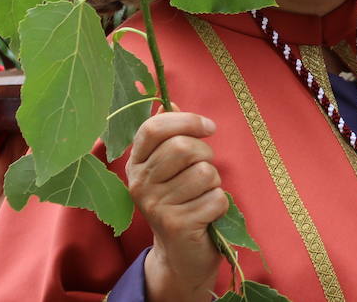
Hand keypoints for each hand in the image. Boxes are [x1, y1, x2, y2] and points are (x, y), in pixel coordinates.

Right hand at [127, 110, 227, 301]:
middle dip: (206, 154)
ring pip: (204, 173)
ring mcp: (156, 206)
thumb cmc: (181, 201)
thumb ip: (170, 134)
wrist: (180, 255)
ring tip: (202, 196)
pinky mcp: (177, 225)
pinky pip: (216, 198)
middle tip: (205, 170)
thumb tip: (170, 101)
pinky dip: (220, 205)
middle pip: (184, 147)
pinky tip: (206, 216)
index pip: (154, 127)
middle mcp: (140, 184)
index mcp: (136, 163)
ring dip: (214, 182)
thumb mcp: (169, 167)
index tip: (208, 128)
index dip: (186, 120)